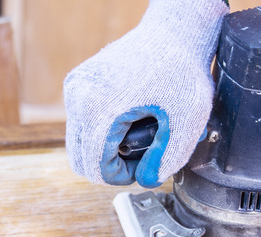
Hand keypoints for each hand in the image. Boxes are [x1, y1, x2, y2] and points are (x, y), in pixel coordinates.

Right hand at [63, 0, 227, 187]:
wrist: (173, 32)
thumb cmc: (183, 71)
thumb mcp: (186, 122)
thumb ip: (168, 158)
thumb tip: (148, 180)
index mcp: (99, 108)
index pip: (96, 168)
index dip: (123, 177)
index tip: (146, 165)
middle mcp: (78, 97)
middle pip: (80, 160)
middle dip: (112, 167)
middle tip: (143, 157)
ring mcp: (75, 87)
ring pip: (78, 143)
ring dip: (105, 150)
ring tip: (139, 137)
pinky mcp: (78, 82)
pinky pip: (80, 123)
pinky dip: (101, 132)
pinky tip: (129, 121)